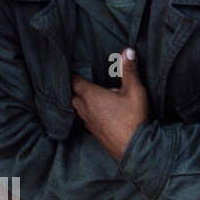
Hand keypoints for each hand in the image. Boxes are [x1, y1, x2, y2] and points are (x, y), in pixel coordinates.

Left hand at [71, 47, 148, 161]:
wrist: (134, 148)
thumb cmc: (133, 117)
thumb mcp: (135, 91)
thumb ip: (130, 71)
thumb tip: (128, 50)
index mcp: (91, 96)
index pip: (74, 81)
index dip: (69, 74)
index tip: (64, 67)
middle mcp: (85, 109)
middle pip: (72, 95)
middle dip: (72, 88)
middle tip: (74, 80)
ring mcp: (88, 122)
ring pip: (76, 108)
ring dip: (78, 101)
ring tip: (82, 95)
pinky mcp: (94, 132)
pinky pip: (84, 119)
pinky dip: (85, 112)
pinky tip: (94, 112)